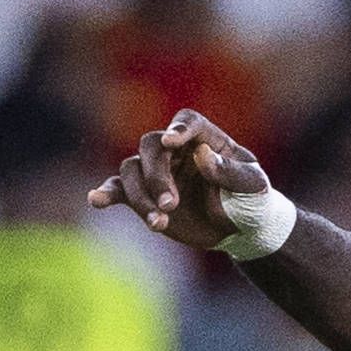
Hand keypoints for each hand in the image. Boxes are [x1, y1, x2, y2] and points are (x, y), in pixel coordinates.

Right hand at [89, 111, 265, 245]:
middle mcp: (177, 150)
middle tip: (172, 204)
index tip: (172, 141)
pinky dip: (106, 193)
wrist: (240, 229)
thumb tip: (202, 156)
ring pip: (131, 169)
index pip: (188, 121)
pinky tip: (96, 200)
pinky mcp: (145, 194)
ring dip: (140, 195)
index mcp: (206, 138)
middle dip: (157, 175)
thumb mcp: (253, 187)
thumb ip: (231, 172)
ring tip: (159, 223)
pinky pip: (118, 189)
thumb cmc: (250, 200)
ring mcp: (157, 171)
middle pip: (151, 147)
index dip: (179, 128)